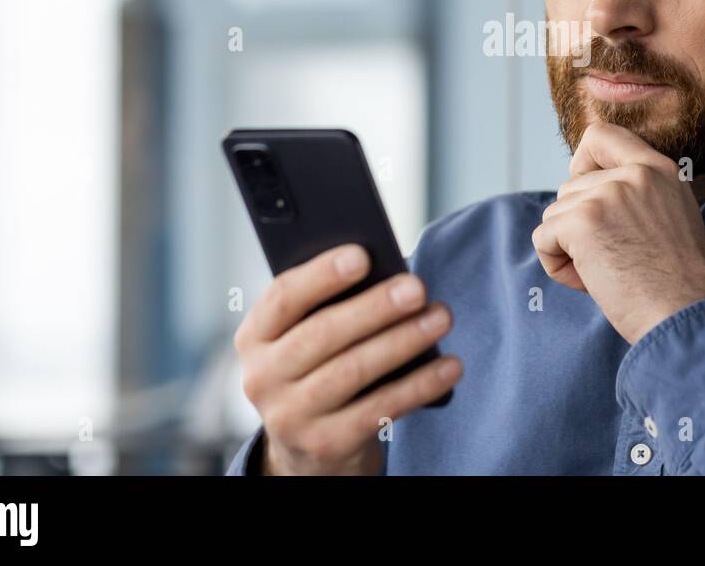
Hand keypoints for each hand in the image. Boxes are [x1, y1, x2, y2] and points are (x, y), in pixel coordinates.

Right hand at [234, 244, 463, 474]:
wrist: (307, 450)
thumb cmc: (319, 369)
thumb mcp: (306, 338)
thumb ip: (329, 306)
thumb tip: (386, 274)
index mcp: (255, 337)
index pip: (283, 297)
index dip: (322, 274)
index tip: (363, 255)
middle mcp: (262, 378)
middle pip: (322, 334)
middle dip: (375, 307)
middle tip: (417, 287)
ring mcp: (290, 416)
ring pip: (353, 370)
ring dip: (403, 340)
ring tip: (441, 317)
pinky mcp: (326, 445)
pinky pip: (380, 409)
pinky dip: (420, 385)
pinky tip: (449, 365)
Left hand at [531, 122, 704, 344]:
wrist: (686, 317)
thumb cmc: (678, 284)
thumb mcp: (671, 216)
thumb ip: (637, 193)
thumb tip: (584, 191)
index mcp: (658, 169)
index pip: (601, 135)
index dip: (581, 163)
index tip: (588, 197)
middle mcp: (633, 173)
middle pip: (570, 187)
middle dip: (577, 227)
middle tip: (610, 260)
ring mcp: (607, 194)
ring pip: (555, 215)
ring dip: (568, 249)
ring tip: (606, 273)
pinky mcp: (583, 221)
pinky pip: (542, 238)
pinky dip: (556, 265)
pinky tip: (588, 282)